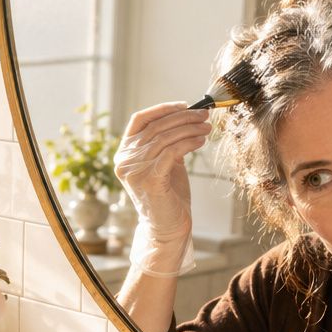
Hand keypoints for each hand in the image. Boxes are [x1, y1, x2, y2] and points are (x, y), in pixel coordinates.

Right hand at [115, 103, 209, 275]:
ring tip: (207, 128)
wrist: (167, 226)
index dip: (162, 109)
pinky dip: (189, 143)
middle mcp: (124, 160)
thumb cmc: (168, 194)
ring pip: (164, 138)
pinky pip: (171, 152)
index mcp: (124, 153)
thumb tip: (187, 115)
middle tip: (205, 115)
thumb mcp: (165, 161)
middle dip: (183, 117)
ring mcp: (134, 171)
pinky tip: (201, 141)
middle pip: (155, 127)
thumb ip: (167, 141)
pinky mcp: (148, 179)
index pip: (140, 120)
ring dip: (190, 129)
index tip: (186, 105)